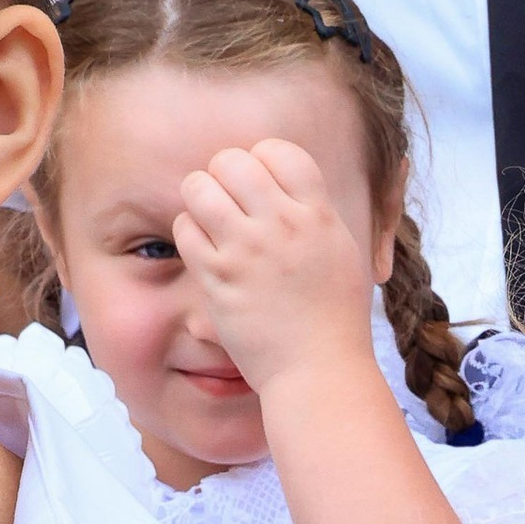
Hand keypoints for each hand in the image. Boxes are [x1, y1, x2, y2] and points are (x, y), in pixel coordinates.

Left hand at [173, 138, 375, 409]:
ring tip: (211, 223)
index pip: (277, 151)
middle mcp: (282, 226)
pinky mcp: (218, 278)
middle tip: (229, 206)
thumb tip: (283, 183)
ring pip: (199, 187)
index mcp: (318, 215)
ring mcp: (247, 251)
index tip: (261, 189)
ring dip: (200, 200)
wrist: (320, 372)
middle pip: (232, 161)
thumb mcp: (340, 253)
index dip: (262, 162)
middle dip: (223, 177)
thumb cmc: (333, 319)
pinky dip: (189, 234)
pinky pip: (185, 228)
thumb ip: (313, 214)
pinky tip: (205, 252)